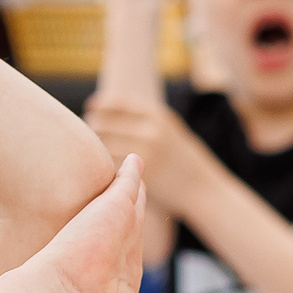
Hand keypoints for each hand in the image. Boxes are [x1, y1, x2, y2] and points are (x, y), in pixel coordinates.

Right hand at [35, 157, 215, 292]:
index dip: (134, 247)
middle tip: (138, 191)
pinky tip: (136, 159)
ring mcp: (110, 225)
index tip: (134, 242)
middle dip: (133, 208)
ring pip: (129, 199)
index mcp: (118, 277)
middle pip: (130, 222)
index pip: (131, 256)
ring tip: (137, 166)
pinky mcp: (111, 204)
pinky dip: (131, 170)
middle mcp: (112, 247)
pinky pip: (126, 180)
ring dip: (133, 185)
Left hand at [85, 95, 211, 213]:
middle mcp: (152, 129)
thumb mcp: (169, 130)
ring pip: (103, 145)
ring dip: (93, 149)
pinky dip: (103, 165)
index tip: (90, 109)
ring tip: (93, 153)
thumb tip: (106, 109)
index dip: (98, 105)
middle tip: (88, 136)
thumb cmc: (182, 160)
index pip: (114, 102)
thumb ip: (143, 119)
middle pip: (103, 123)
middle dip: (92, 128)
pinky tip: (104, 169)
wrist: (204, 190)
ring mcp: (147, 151)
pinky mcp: (142, 173)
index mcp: (157, 114)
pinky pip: (111, 165)